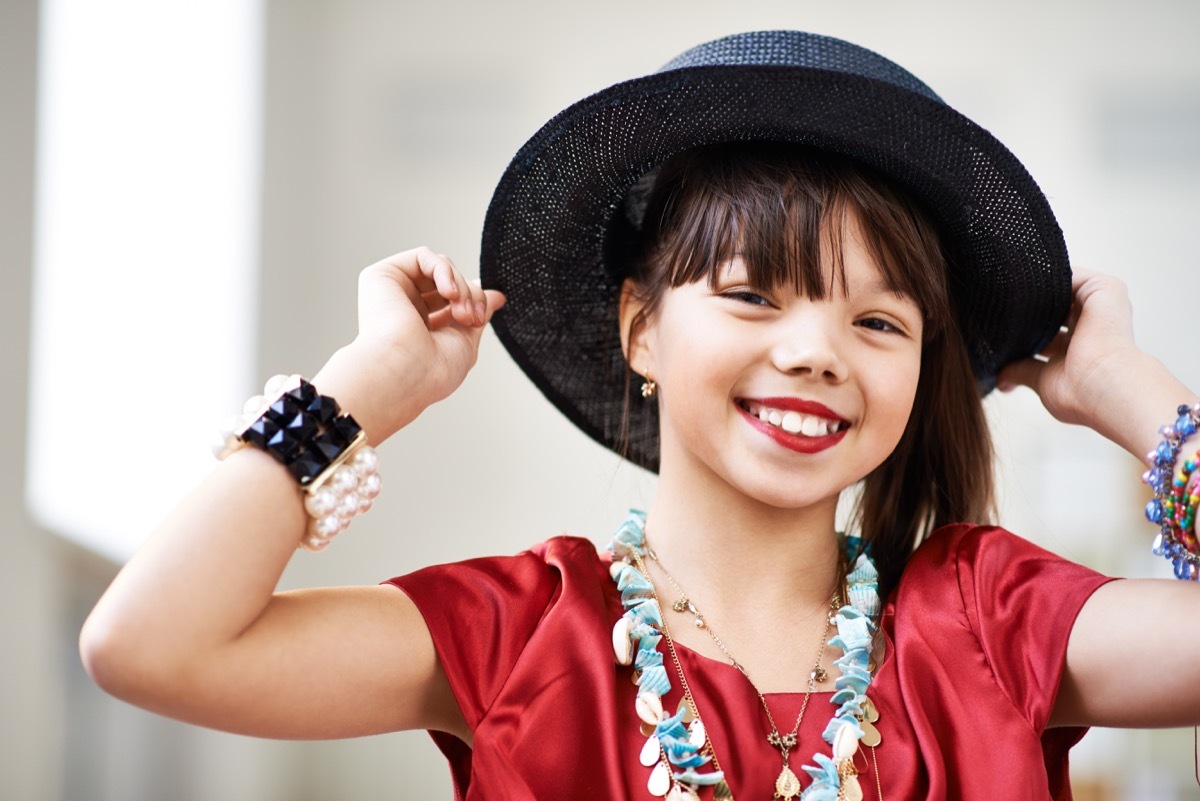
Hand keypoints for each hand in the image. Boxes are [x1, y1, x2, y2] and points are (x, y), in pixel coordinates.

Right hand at [315, 248, 505, 440]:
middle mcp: (405, 307)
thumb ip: (479, 314)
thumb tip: (496, 296)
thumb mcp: (466, 341)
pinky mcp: (381, 276)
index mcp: (421, 326)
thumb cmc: (432, 370)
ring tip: (462, 312)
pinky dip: (444, 270)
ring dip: (461, 286)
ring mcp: (392, 291)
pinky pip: (424, 256)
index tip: (487, 308)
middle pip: (450, 281)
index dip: (474, 298)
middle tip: (473, 318)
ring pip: (440, 268)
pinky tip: (449, 293)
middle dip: (471, 296)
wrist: (406, 372)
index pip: (452, 299)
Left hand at [997, 270, 1138, 427]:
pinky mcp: (1104, 288)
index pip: (1045, 329)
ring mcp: (1100, 304)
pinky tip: (1017, 280)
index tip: (993, 328)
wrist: (1105, 387)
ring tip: (997, 290)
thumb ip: (1023, 370)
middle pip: (1049, 307)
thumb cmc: (1082, 393)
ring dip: (1031, 289)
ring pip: (1056, 289)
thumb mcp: (1044, 380)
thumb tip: (1001, 379)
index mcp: (1080, 346)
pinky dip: (1043, 276)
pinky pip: (1068, 273)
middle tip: (989, 306)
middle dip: (1023, 308)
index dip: (1021, 328)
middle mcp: (1092, 323)